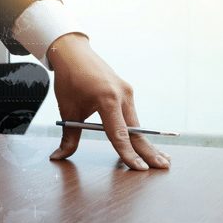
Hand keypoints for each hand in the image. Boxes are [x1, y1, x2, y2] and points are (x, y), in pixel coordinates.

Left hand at [47, 33, 170, 169]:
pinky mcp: (127, 91)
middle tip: (163, 168)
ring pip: (137, 124)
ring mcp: (127, 92)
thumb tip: (59, 157)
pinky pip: (132, 115)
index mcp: (107, 99)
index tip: (139, 168)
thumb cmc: (69, 80)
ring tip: (162, 160)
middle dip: (149, 151)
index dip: (128, 153)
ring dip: (146, 143)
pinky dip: (138, 131)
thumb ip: (68, 137)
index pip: (119, 134)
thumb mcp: (67, 110)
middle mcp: (122, 95)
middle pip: (136, 130)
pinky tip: (147, 144)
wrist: (74, 53)